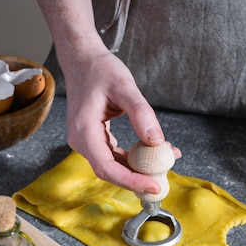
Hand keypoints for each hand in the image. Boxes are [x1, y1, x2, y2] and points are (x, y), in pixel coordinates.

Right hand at [62, 46, 179, 192]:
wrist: (82, 60)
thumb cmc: (100, 69)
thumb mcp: (124, 86)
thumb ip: (141, 113)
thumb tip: (156, 140)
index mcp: (84, 130)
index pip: (106, 168)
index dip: (131, 181)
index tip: (153, 186)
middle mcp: (81, 141)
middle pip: (110, 172)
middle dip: (137, 179)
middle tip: (163, 180)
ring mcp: (86, 142)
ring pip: (113, 166)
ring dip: (138, 168)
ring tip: (164, 160)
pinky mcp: (94, 141)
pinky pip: (114, 157)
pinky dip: (133, 158)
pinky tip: (153, 152)